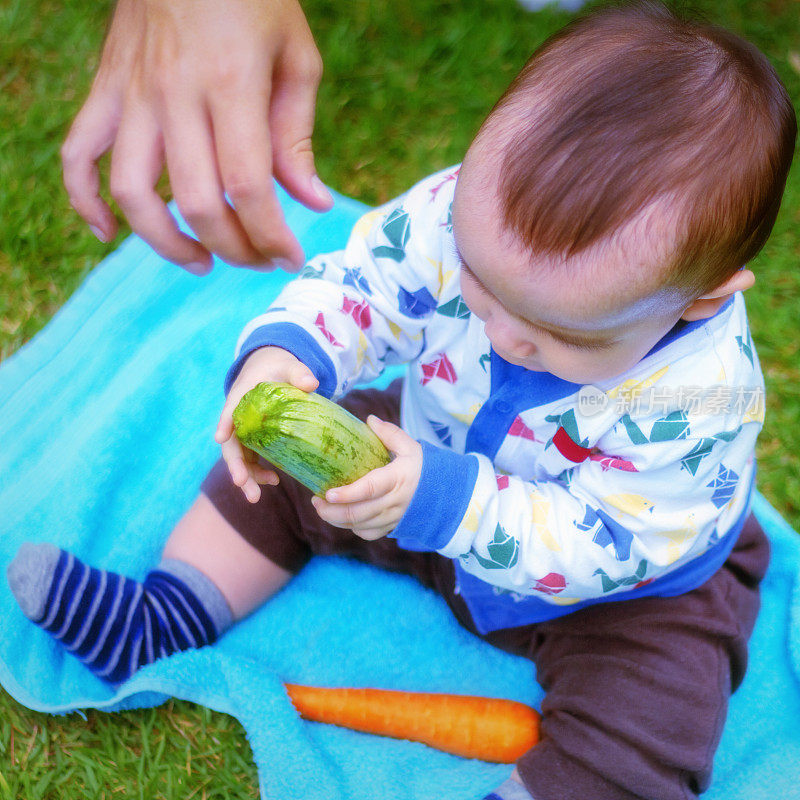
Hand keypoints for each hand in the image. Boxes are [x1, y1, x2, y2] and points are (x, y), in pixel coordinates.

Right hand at [61, 0, 332, 273]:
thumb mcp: (295, 58)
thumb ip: (297, 137)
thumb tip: (314, 203)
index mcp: (231, 83)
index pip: (247, 185)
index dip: (270, 235)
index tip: (290, 258)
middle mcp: (176, 94)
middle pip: (195, 200)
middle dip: (232, 248)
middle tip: (257, 260)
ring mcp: (132, 94)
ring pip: (131, 190)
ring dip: (164, 242)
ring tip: (200, 260)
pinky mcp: (104, 90)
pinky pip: (78, 154)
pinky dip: (84, 200)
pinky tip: (109, 232)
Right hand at [215, 346, 318, 502]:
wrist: (273, 370)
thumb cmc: (279, 367)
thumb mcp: (289, 366)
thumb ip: (299, 373)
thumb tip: (312, 384)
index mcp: (242, 395)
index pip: (231, 410)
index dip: (226, 424)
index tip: (221, 438)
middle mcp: (238, 416)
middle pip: (231, 443)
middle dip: (235, 465)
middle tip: (241, 484)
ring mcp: (245, 430)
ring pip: (240, 457)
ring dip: (246, 477)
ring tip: (255, 497)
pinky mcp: (254, 440)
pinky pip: (251, 459)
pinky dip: (259, 472)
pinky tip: (274, 480)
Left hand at [311, 417, 422, 539]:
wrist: (446, 494)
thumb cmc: (425, 467)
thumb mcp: (411, 447)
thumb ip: (390, 434)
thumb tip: (369, 419)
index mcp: (398, 479)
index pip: (370, 489)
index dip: (348, 494)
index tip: (328, 493)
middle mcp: (395, 502)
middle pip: (359, 513)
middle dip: (332, 511)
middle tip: (316, 501)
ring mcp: (393, 518)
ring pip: (360, 526)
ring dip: (337, 520)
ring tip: (322, 508)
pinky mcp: (393, 527)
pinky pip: (368, 534)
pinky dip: (353, 528)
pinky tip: (343, 518)